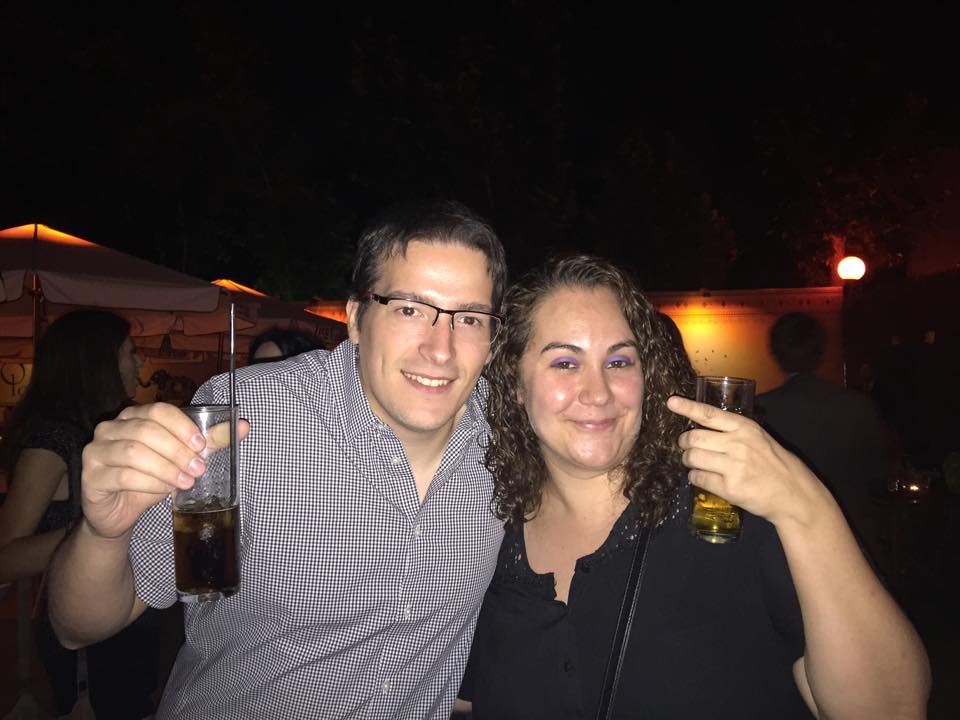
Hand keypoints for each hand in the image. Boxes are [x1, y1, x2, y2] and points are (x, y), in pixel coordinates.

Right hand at [81, 403, 249, 539]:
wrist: (117, 514)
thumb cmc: (150, 480)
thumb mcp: (182, 459)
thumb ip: (210, 442)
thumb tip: (244, 426)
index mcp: (133, 417)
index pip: (159, 410)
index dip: (182, 426)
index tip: (202, 445)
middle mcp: (111, 429)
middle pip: (146, 430)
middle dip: (177, 450)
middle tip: (198, 469)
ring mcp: (97, 451)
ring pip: (134, 452)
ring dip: (166, 468)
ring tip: (186, 481)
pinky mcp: (90, 476)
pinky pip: (122, 476)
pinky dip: (149, 483)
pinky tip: (164, 491)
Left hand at [666, 395, 832, 528]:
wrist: (794, 494)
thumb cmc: (775, 464)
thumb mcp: (759, 439)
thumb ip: (733, 432)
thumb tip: (702, 428)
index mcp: (745, 428)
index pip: (710, 414)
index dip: (688, 408)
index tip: (671, 402)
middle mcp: (738, 444)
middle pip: (693, 438)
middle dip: (684, 443)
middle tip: (687, 447)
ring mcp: (733, 466)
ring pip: (692, 458)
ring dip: (688, 461)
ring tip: (696, 463)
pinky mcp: (729, 488)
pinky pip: (697, 479)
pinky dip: (694, 478)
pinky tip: (703, 478)